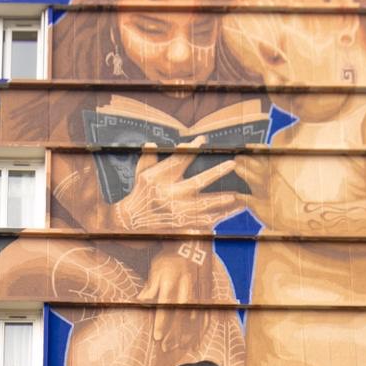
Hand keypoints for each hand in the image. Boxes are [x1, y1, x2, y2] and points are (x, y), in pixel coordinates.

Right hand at [101, 137, 240, 232]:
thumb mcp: (141, 174)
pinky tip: (225, 216)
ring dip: (220, 200)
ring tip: (235, 196)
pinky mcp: (178, 225)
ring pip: (203, 205)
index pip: (178, 160)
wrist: (130, 223)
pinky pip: (200, 223)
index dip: (190, 149)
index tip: (202, 140)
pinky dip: (214, 220)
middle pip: (196, 182)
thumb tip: (151, 143)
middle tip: (232, 164)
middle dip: (215, 173)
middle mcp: (169, 195)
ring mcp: (175, 211)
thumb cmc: (139, 194)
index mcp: (159, 179)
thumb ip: (148, 158)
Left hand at [138, 248, 201, 347]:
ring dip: (189, 333)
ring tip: (181, 347)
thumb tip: (140, 300)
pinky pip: (206, 313)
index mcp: (171, 282)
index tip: (158, 337)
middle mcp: (186, 287)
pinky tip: (196, 340)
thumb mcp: (155, 269)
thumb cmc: (168, 260)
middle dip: (175, 333)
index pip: (166, 307)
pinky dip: (202, 328)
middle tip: (167, 347)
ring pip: (195, 316)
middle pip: (181, 315)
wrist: (189, 246)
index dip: (162, 323)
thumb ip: (150, 287)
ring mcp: (198, 291)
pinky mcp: (205, 293)